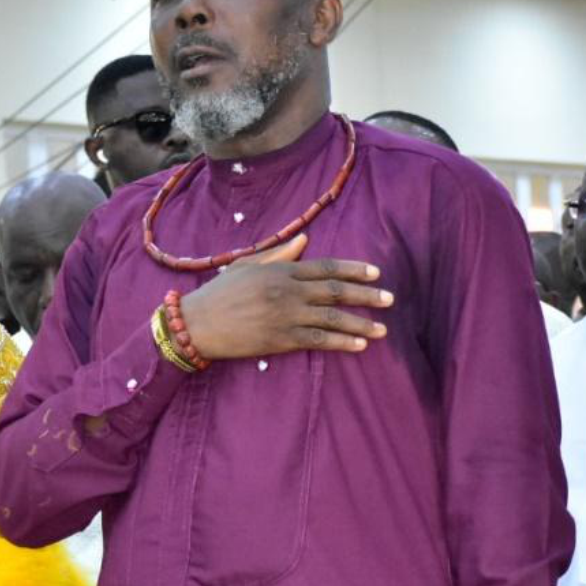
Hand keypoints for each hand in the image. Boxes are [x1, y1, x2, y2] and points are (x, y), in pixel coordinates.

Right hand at [179, 233, 392, 361]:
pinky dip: (342, 342)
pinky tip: (360, 345)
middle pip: (337, 291)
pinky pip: (319, 340)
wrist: (196, 323)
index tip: (376, 273)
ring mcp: (286, 316)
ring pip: (333, 318)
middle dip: (367, 295)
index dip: (355, 269)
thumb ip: (278, 253)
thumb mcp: (247, 265)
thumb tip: (306, 239)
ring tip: (382, 329)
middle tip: (389, 299)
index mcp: (282, 270)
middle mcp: (289, 291)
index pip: (327, 267)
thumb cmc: (218, 293)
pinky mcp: (280, 339)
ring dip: (361, 323)